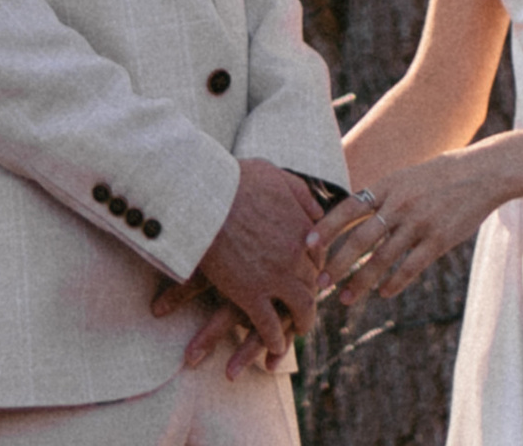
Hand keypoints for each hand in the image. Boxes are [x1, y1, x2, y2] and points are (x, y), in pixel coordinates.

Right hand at [149, 160, 318, 375]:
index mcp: (302, 227)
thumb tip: (318, 209)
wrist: (202, 195)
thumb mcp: (276, 175)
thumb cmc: (234, 179)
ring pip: (301, 309)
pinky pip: (270, 326)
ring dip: (302, 324)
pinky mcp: (250, 295)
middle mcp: (295, 255)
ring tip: (297, 331)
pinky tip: (275, 348)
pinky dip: (275, 341)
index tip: (307, 276)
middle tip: (305, 307)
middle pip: (313, 284)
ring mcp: (274, 277)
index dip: (313, 269)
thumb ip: (300, 193)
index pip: (319, 257)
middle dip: (311, 297)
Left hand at [306, 155, 497, 304]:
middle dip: (337, 263)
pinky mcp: (438, 241)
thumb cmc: (439, 176)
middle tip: (320, 284)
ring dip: (361, 281)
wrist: (480, 173)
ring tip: (346, 298)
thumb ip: (382, 195)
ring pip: (382, 259)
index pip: (349, 207)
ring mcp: (419, 223)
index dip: (327, 226)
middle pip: (360, 238)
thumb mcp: (405, 177)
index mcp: (388, 185)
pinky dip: (393, 284)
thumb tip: (352, 212)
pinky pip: (410, 268)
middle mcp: (399, 203)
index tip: (308, 244)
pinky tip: (383, 294)